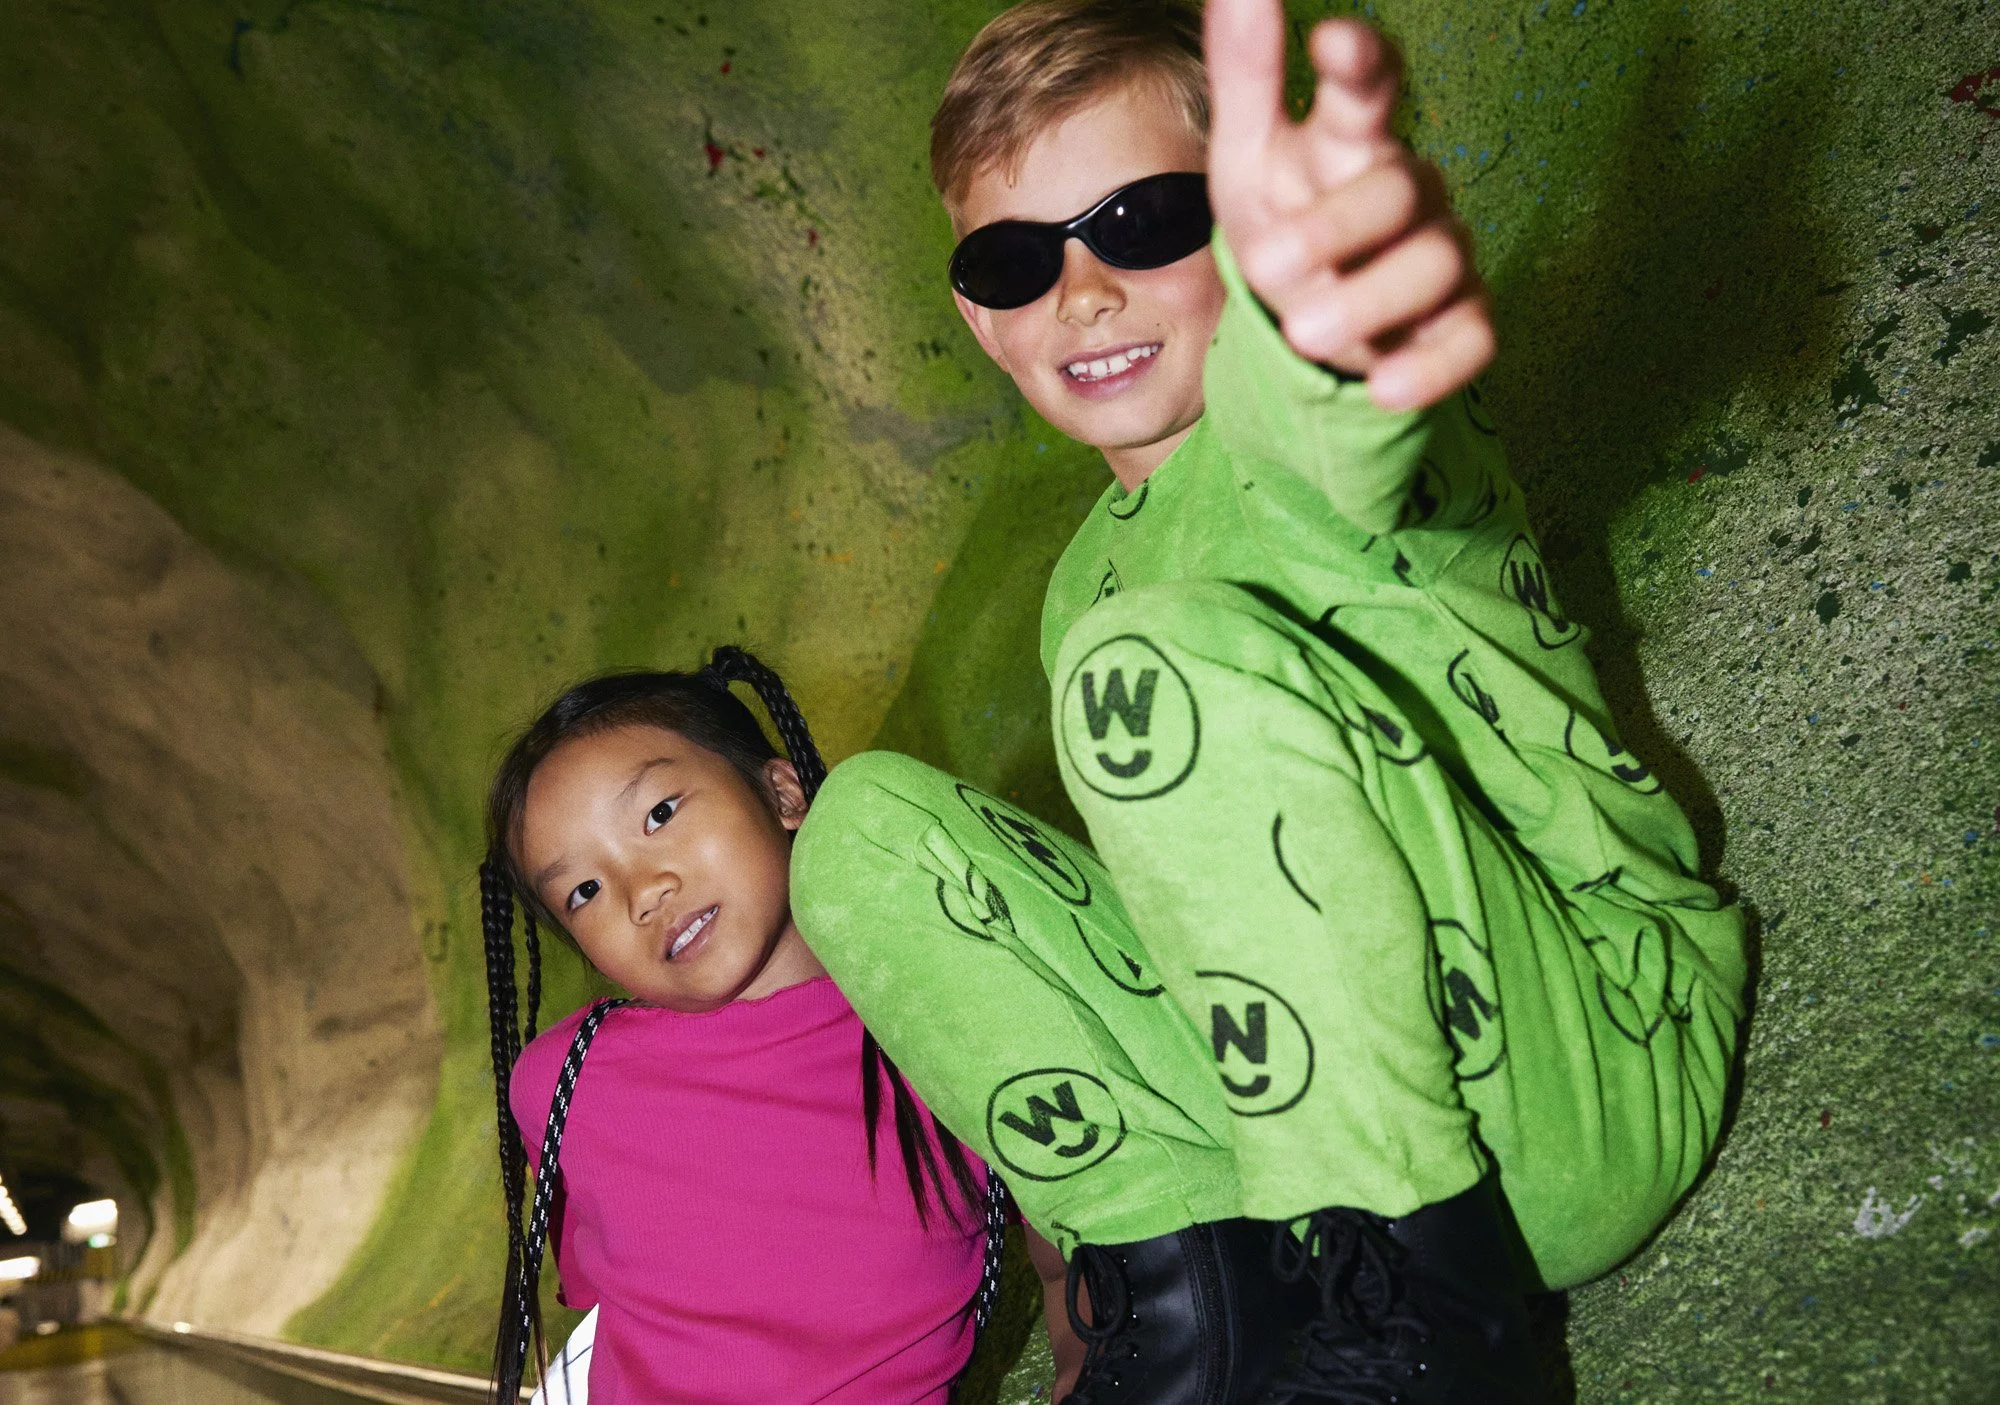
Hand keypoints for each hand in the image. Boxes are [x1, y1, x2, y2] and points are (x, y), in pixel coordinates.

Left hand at [1205, 0, 1495, 409]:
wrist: (1308, 327)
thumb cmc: (1286, 221)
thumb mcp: (1247, 158)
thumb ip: (1246, 75)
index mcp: (1353, 140)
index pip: (1369, 90)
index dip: (1361, 66)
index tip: (1336, 44)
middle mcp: (1410, 189)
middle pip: (1397, 189)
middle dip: (1333, 228)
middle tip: (1270, 267)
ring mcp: (1443, 256)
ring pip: (1435, 264)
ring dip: (1367, 301)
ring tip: (1304, 332)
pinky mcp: (1462, 323)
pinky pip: (1471, 340)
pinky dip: (1431, 366)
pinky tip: (1385, 387)